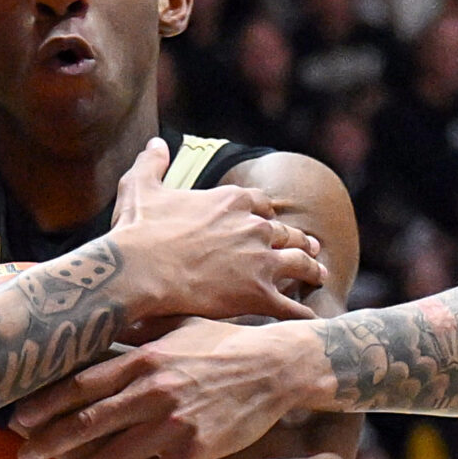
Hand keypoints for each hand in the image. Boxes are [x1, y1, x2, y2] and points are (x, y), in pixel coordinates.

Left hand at [10, 318, 311, 458]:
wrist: (276, 364)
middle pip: (90, 420)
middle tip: (22, 457)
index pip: (82, 383)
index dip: (47, 403)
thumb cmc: (225, 341)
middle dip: (51, 441)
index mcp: (143, 359)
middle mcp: (152, 390)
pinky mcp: (199, 448)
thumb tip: (107, 325)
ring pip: (118, 456)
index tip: (20, 417)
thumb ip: (140, 331)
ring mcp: (175, 422)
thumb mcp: (178, 325)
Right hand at [107, 139, 324, 323]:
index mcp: (232, 200)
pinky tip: (309, 317)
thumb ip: (153, 163)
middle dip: (299, 239)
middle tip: (311, 246)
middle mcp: (254, 226)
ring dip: (310, 269)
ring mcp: (260, 260)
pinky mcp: (257, 293)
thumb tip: (155, 142)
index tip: (270, 220)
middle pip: (286, 232)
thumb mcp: (141, 186)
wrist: (139, 269)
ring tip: (319, 275)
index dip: (266, 212)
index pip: (261, 203)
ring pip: (298, 263)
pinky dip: (302, 311)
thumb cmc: (138, 230)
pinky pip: (289, 304)